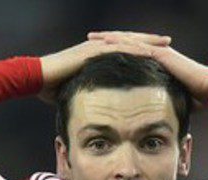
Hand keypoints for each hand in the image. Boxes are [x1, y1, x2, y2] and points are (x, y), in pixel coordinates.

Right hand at [38, 33, 171, 103]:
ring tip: (165, 43)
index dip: (141, 51)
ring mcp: (95, 46)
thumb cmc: (53, 87)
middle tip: (170, 42)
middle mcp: (99, 47)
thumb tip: (95, 110)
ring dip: (147, 42)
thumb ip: (89, 95)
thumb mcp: (78, 90)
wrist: (37, 78)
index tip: (160, 55)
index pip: (124, 50)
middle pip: (130, 41)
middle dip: (150, 42)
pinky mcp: (92, 50)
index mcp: (97, 55)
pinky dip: (133, 49)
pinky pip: (117, 48)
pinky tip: (148, 52)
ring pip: (127, 41)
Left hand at [87, 31, 207, 105]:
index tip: (95, 51)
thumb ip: (160, 101)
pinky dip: (124, 44)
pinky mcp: (162, 54)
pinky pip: (139, 47)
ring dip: (111, 38)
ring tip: (94, 38)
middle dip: (107, 39)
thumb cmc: (195, 96)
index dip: (113, 49)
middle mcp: (156, 52)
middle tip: (88, 38)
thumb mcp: (170, 97)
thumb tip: (153, 117)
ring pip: (130, 40)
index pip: (130, 51)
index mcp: (155, 60)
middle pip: (127, 41)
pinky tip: (110, 43)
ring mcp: (159, 51)